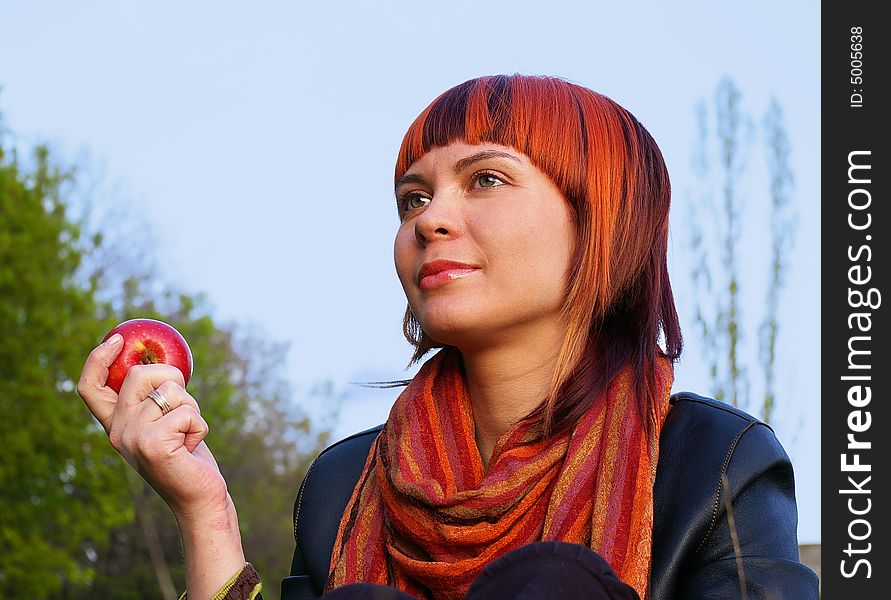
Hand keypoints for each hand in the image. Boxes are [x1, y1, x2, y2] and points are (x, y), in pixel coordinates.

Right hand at [77, 333, 229, 519]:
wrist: (199, 498)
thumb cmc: (188, 458)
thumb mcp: (166, 423)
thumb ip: (155, 400)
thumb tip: (162, 360)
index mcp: (115, 425)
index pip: (90, 387)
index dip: (97, 359)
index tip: (117, 339)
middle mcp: (117, 432)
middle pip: (139, 375)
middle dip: (172, 378)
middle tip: (183, 406)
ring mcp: (132, 439)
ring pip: (171, 391)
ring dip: (192, 408)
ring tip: (187, 436)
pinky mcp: (154, 445)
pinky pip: (188, 412)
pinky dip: (200, 426)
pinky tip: (192, 448)